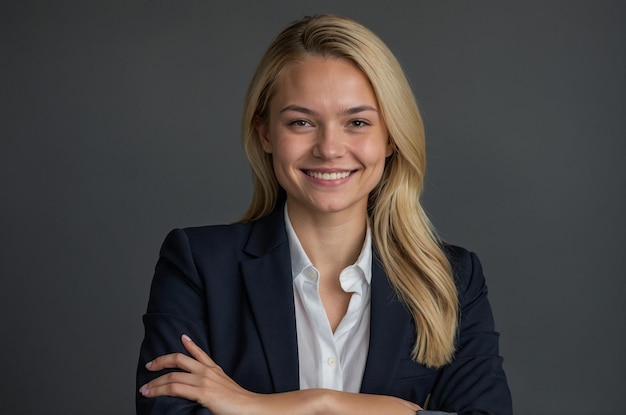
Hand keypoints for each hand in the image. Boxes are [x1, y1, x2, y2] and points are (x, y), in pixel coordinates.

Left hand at [139, 334, 257, 414]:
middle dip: (161, 361)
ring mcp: (203, 381)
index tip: (182, 337)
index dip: (189, 344)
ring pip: (173, 377)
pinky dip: (161, 389)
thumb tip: (201, 389)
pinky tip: (154, 391)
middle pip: (179, 359)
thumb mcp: (225, 385)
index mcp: (214, 369)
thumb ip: (213, 383)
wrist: (249, 408)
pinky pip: (175, 389)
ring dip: (155, 383)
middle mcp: (207, 371)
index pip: (200, 352)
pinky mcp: (202, 393)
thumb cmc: (238, 402)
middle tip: (150, 366)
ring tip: (145, 389)